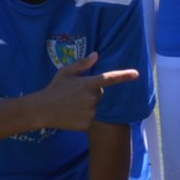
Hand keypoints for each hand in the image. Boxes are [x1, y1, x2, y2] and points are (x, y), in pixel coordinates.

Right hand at [21, 53, 140, 130]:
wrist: (42, 110)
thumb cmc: (54, 89)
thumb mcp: (66, 72)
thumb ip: (82, 64)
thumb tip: (96, 55)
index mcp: (88, 84)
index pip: (109, 78)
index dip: (124, 76)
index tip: (136, 74)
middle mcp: (92, 98)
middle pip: (100, 94)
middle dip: (91, 92)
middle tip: (74, 94)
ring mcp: (91, 112)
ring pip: (96, 106)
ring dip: (88, 105)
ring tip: (71, 104)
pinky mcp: (87, 124)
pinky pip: (91, 118)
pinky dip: (84, 116)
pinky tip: (72, 114)